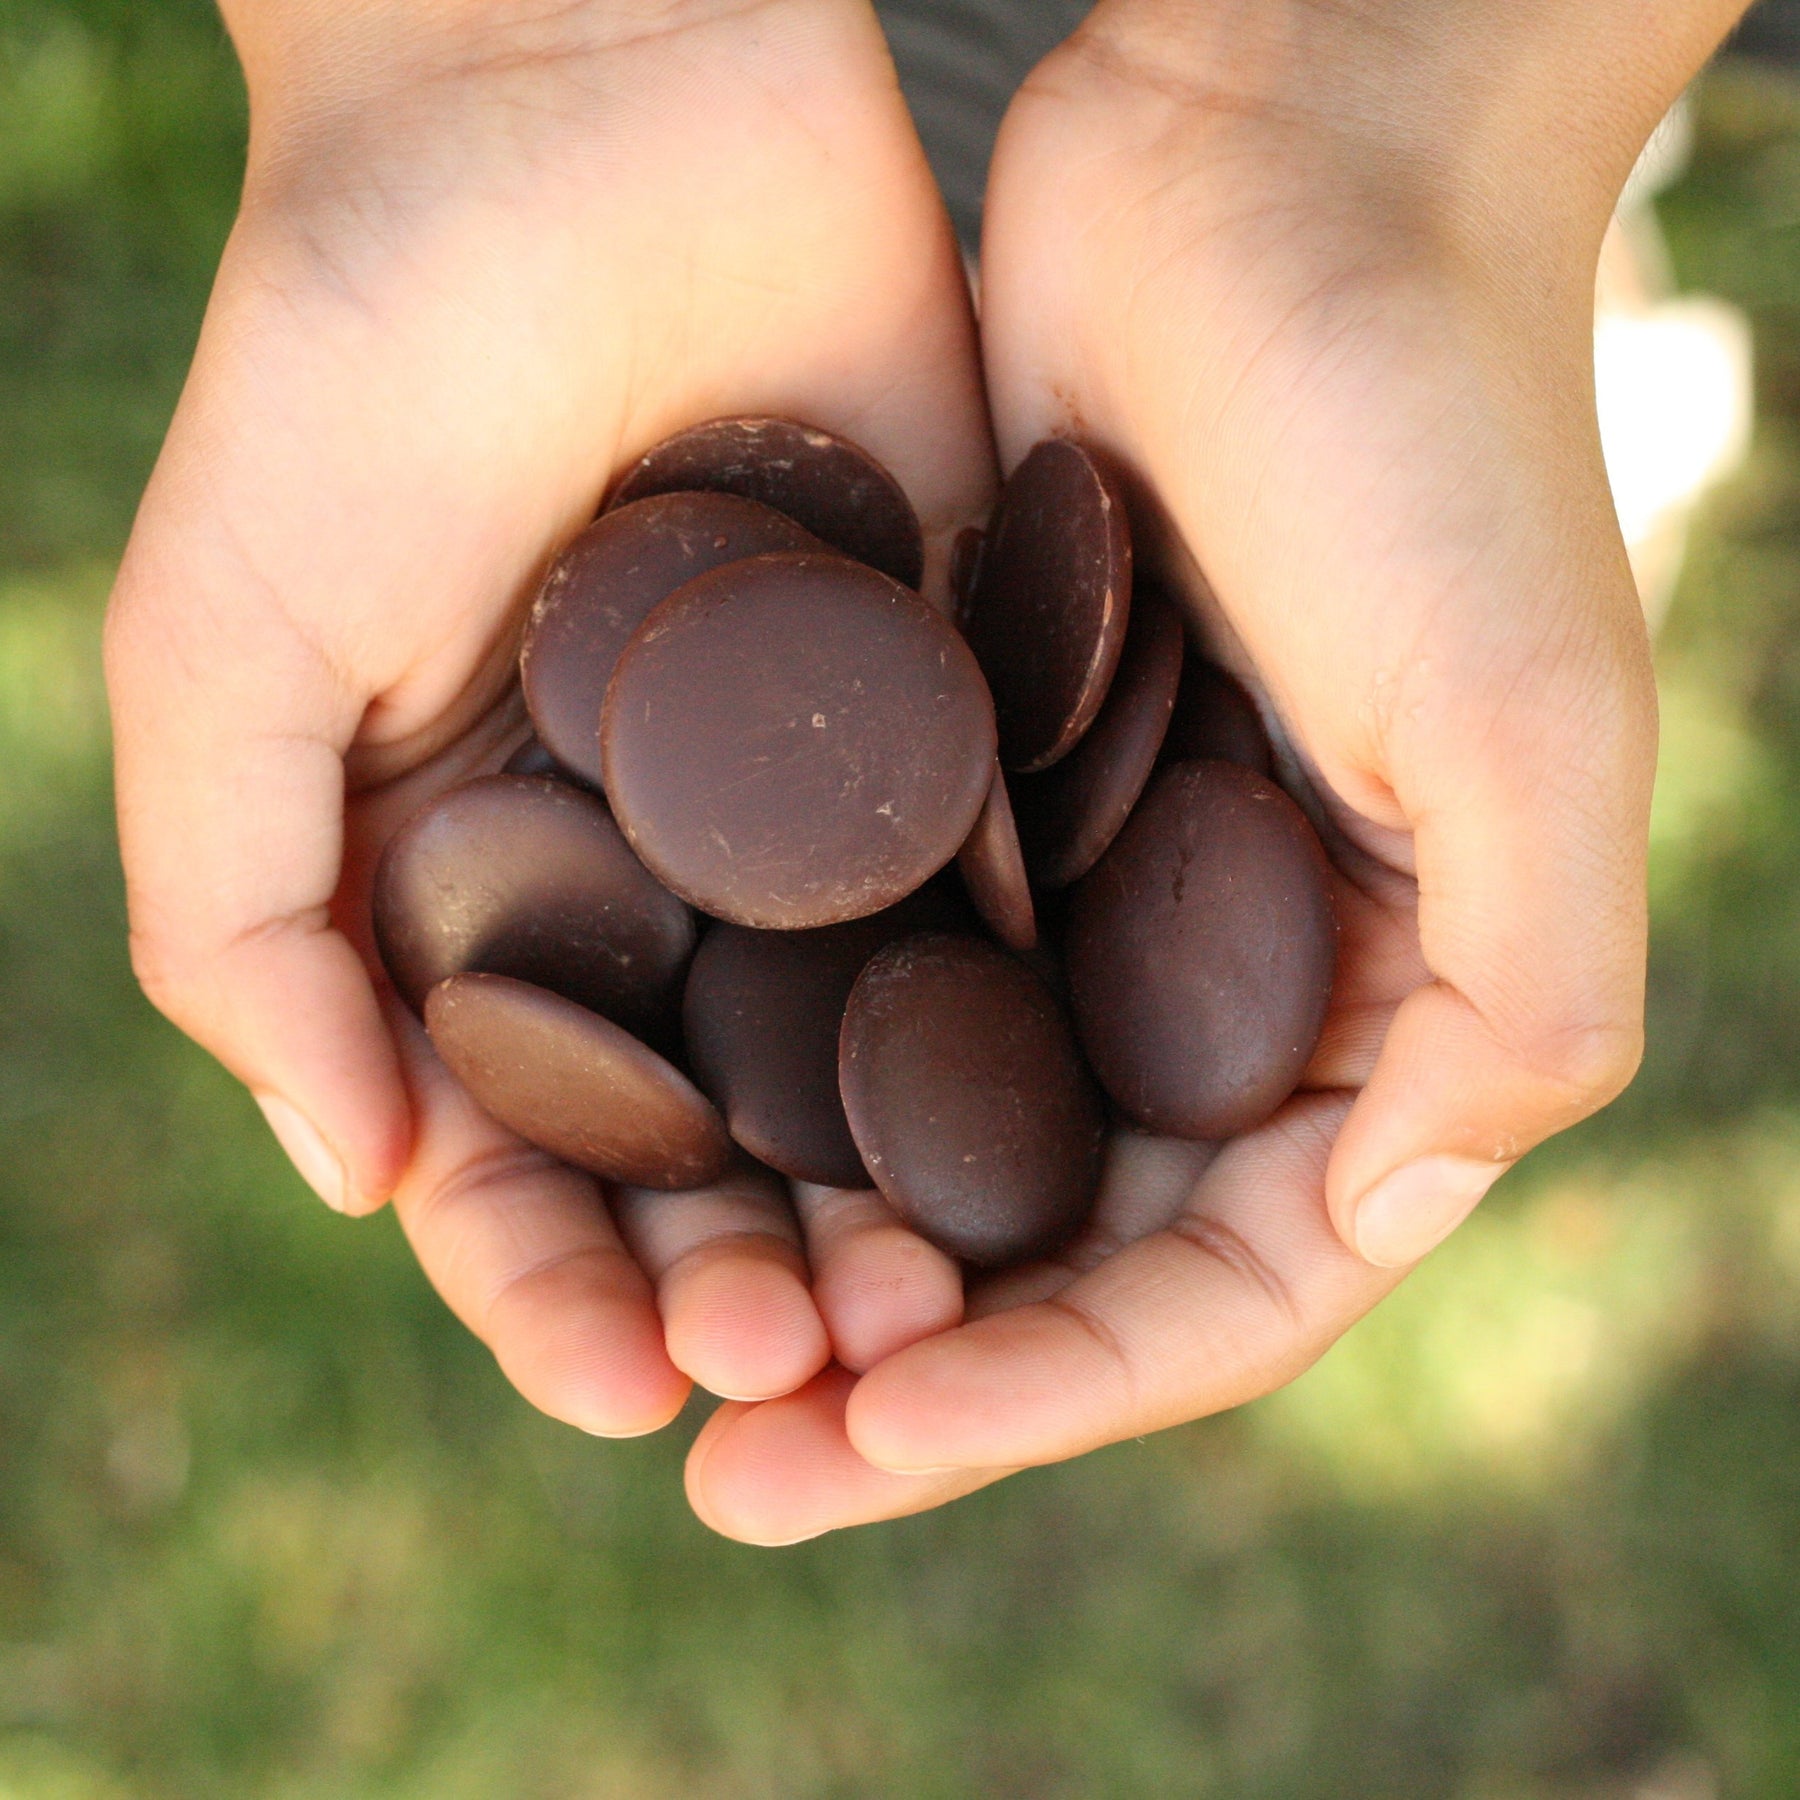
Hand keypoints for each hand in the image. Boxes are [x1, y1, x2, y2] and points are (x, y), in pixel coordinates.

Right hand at [105, 0, 991, 1439]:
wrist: (586, 100)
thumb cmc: (358, 351)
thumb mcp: (227, 649)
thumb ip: (241, 922)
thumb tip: (356, 1176)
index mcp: (477, 890)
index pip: (513, 1151)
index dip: (549, 1287)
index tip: (618, 1384)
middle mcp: (650, 877)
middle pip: (703, 1144)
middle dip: (738, 1277)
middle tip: (796, 1357)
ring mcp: (810, 812)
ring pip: (860, 1067)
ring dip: (885, 1205)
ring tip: (919, 1310)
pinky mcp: (952, 719)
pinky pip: (993, 899)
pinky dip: (1015, 1028)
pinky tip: (1048, 1137)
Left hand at [686, 0, 1748, 1540]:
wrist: (1272, 159)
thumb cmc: (1427, 411)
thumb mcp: (1527, 710)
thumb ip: (1522, 989)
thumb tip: (1397, 1207)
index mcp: (1377, 1003)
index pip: (1224, 1278)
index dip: (1062, 1389)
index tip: (882, 1438)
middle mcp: (1222, 972)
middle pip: (1057, 1249)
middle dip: (908, 1374)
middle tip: (725, 1468)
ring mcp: (1082, 884)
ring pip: (938, 1137)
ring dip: (814, 1253)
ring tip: (657, 1344)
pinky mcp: (964, 781)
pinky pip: (859, 965)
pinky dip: (772, 1068)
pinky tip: (644, 1134)